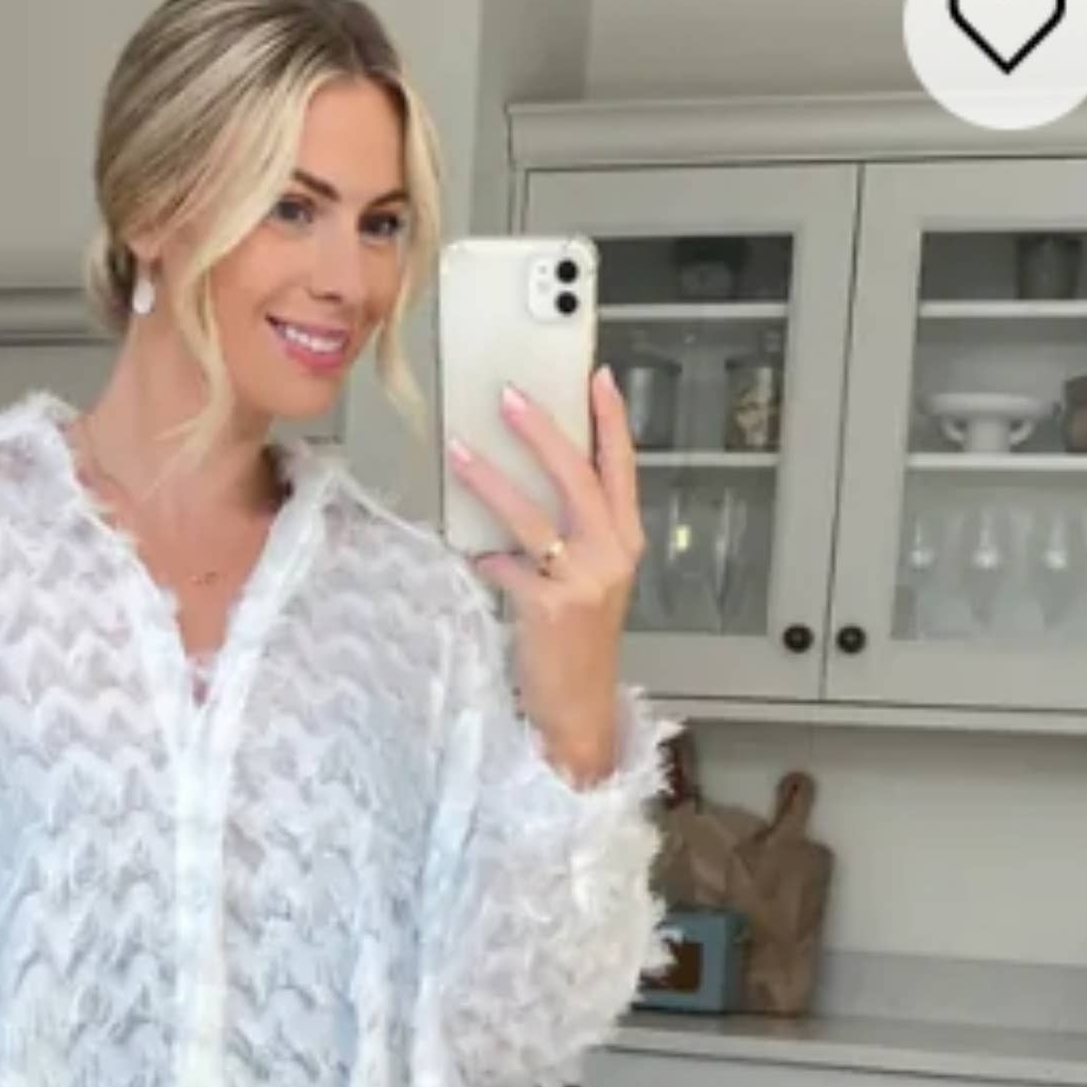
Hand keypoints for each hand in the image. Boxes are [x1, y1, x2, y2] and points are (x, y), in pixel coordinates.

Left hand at [447, 363, 643, 785]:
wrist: (579, 708)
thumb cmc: (580, 643)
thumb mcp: (593, 581)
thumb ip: (577, 535)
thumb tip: (533, 484)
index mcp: (625, 542)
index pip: (622, 469)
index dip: (612, 421)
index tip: (598, 378)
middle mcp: (611, 555)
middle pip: (578, 478)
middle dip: (544, 432)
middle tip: (510, 397)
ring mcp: (582, 583)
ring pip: (533, 517)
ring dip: (492, 481)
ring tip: (461, 451)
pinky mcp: (549, 610)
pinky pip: (507, 571)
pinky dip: (486, 560)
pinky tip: (472, 555)